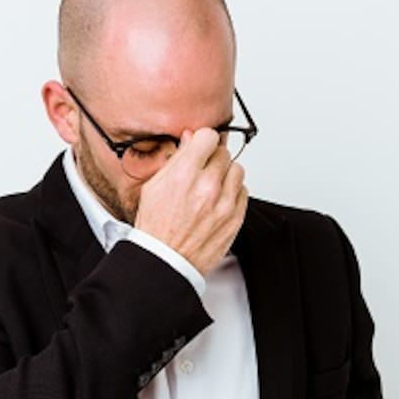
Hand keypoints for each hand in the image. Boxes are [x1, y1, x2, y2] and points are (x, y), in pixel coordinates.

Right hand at [133, 127, 248, 276]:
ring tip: (211, 187)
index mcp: (184, 175)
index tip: (201, 147)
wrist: (166, 261)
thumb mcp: (154, 187)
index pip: (208, 136)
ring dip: (226, 175)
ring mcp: (224, 204)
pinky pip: (243, 191)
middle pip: (224, 153)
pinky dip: (233, 193)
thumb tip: (190, 139)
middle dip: (213, 159)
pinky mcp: (235, 218)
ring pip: (237, 170)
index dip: (203, 141)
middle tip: (202, 171)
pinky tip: (218, 201)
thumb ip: (176, 159)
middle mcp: (207, 187)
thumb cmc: (157, 228)